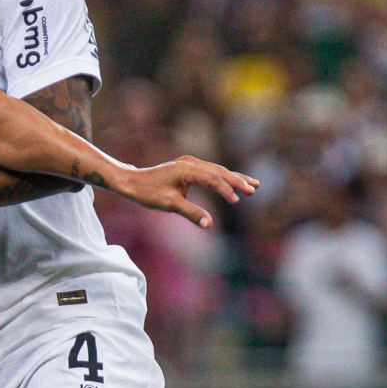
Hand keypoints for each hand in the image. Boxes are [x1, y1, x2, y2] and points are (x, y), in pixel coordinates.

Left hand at [116, 156, 259, 228]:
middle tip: (253, 190)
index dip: (226, 190)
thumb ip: (191, 213)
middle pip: (219, 171)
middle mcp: (191, 163)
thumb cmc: (149, 193)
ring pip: (217, 170)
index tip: (237, 200)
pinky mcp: (189, 167)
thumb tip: (209, 225)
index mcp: (187, 169)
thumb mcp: (170, 205)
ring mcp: (190, 163)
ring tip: (254, 185)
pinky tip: (235, 183)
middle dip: (237, 181)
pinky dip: (224, 178)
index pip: (212, 179)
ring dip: (235, 178)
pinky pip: (211, 171)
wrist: (133, 182)